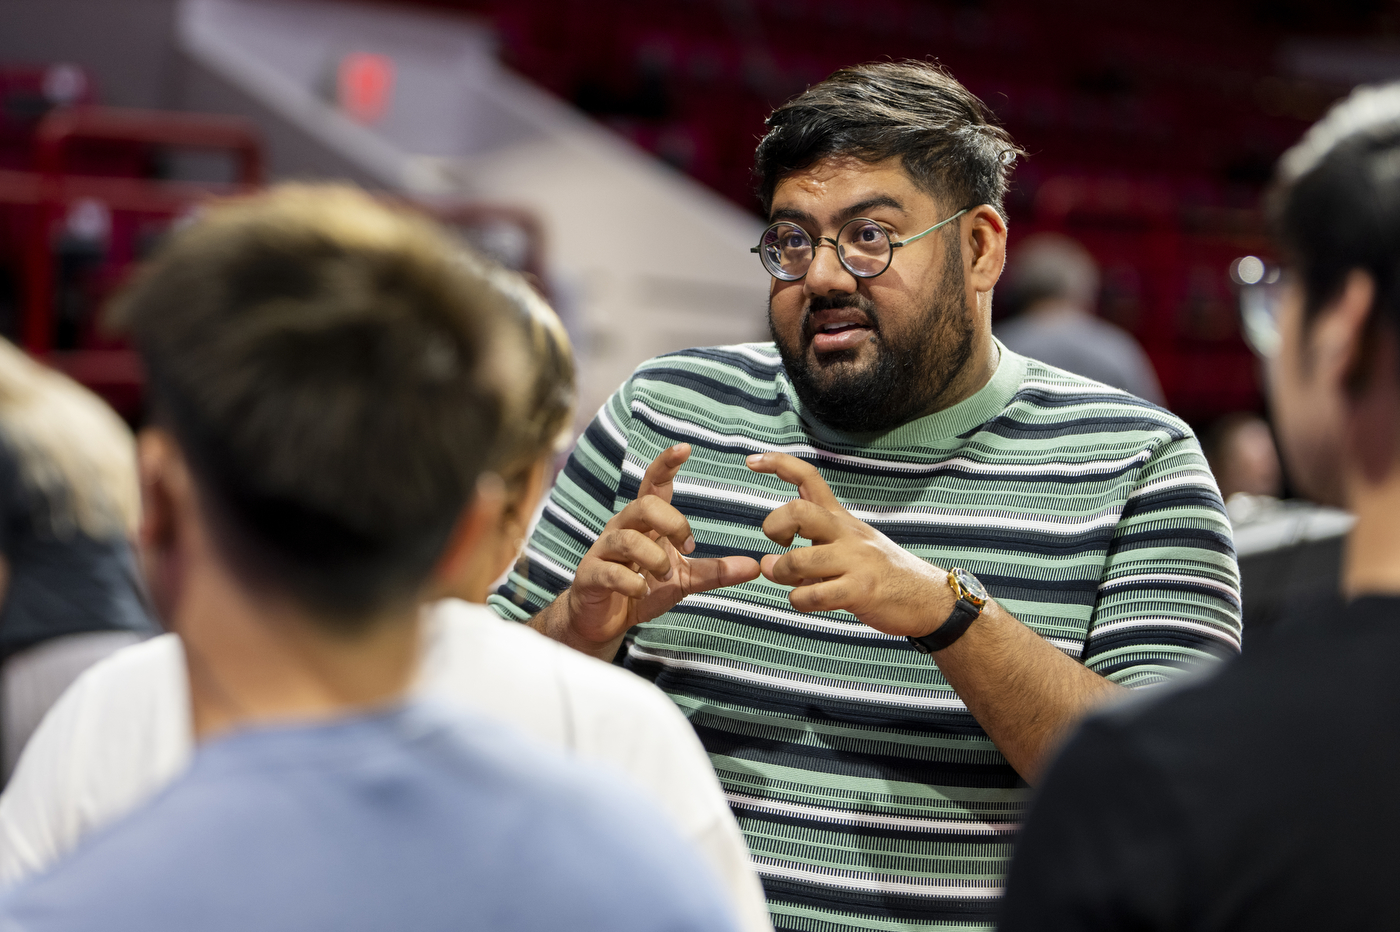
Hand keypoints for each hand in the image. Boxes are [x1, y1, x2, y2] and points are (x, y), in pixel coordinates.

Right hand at [565, 443, 760, 647]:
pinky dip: (632, 583)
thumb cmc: (642, 589)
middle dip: (673, 523)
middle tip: (688, 548)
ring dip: (654, 558)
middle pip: (644, 505)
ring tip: (665, 577)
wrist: (603, 620)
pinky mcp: (590, 576)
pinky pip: (610, 571)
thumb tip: (754, 567)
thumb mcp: (683, 581)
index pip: (653, 484)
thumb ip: (714, 572)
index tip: (685, 448)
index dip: (666, 464)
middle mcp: (622, 528)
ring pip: (627, 538)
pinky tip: (642, 591)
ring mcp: (603, 551)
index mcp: (644, 523)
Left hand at [746, 452, 953, 637]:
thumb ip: (812, 545)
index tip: (751, 461)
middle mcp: (847, 533)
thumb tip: (769, 562)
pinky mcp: (860, 590)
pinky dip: (799, 601)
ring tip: (788, 581)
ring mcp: (855, 561)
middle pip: (798, 511)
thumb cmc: (881, 573)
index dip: (778, 464)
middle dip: (774, 527)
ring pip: (798, 560)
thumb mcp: (850, 543)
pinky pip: (813, 595)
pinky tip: (806, 601)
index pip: (808, 478)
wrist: (928, 598)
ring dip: (782, 574)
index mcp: (841, 520)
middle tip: (779, 545)